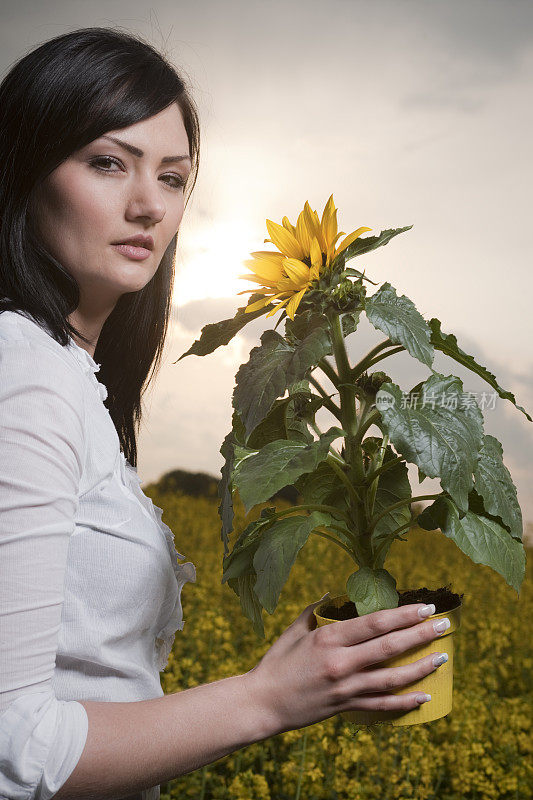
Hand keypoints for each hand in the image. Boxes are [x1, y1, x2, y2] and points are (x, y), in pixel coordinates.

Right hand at [243, 597, 446, 733]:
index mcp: (329, 637)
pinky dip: (405, 702)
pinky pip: (382, 705)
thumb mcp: (295, 630)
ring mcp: (345, 687)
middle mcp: (341, 662)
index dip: (404, 614)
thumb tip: (334, 594)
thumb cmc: (277, 662)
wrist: (262, 702)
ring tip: (442, 657)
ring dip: (421, 667)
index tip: (425, 607)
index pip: (375, 622)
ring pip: (392, 677)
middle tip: (444, 625)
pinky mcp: (346, 707)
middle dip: (421, 634)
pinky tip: (425, 696)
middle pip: (390, 646)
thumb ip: (316, 610)